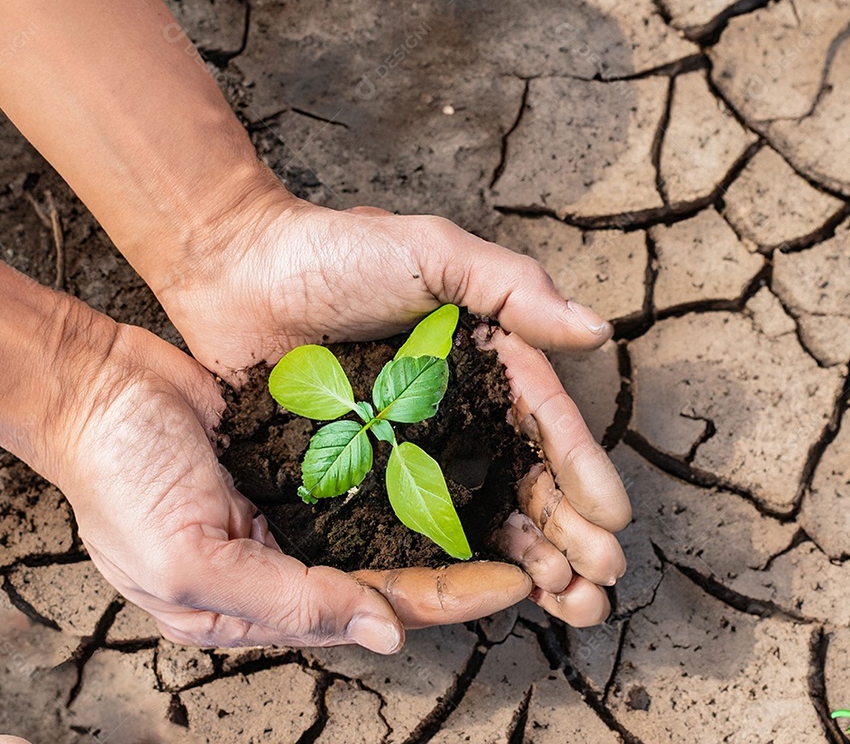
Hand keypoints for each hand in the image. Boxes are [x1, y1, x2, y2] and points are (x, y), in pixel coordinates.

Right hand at [42, 306, 531, 650]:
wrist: (93, 389)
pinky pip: (374, 462)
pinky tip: (463, 449)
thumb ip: (288, 601)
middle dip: (471, 567)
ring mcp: (303, 499)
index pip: (380, 607)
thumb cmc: (121, 482)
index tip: (519, 581)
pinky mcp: (308, 448)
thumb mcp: (189, 564)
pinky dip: (418, 462)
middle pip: (402, 568)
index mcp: (268, 599)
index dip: (452, 597)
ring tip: (520, 500)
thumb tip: (387, 630)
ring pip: (397, 516)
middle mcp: (296, 555)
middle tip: (545, 550)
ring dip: (456, 513)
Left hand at [154, 193, 631, 625]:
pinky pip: (409, 522)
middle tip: (601, 580)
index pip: (544, 423)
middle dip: (569, 531)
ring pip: (478, 511)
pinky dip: (449, 557)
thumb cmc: (336, 249)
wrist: (237, 266)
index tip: (612, 519)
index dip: (581, 471)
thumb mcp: (433, 252)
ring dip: (526, 556)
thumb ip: (511, 288)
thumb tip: (595, 330)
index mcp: (485, 358)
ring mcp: (408, 445)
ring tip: (567, 602)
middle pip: (523, 478)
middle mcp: (456, 408)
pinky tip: (483, 591)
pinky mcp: (358, 471)